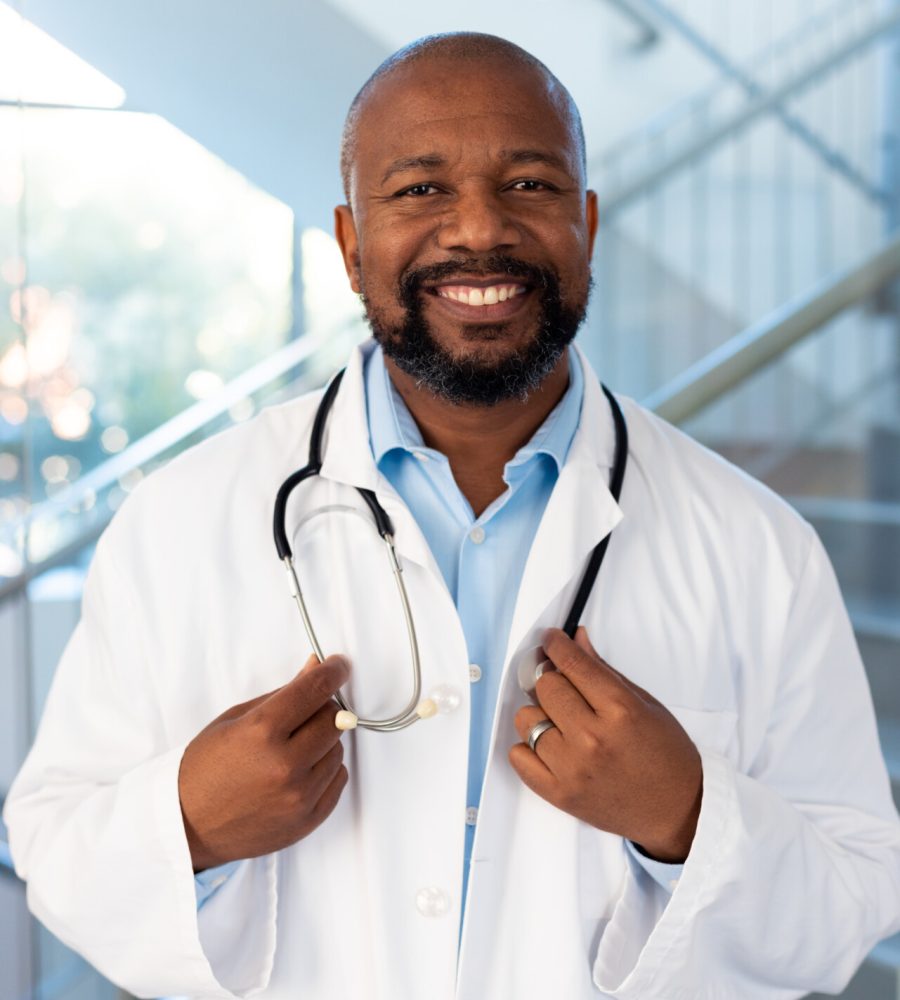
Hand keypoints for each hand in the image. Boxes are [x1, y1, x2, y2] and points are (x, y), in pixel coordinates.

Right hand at [178, 654, 349, 871]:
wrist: (187, 825)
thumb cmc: (204, 769)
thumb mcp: (235, 719)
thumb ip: (281, 693)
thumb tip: (314, 669)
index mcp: (262, 732)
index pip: (315, 689)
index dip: (333, 671)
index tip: (338, 665)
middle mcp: (284, 765)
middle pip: (334, 718)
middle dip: (324, 707)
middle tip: (306, 711)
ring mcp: (298, 796)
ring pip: (338, 749)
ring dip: (324, 741)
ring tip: (293, 748)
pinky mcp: (307, 820)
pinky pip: (338, 778)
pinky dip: (326, 768)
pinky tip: (301, 769)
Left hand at [510, 628, 702, 861]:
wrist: (678, 812)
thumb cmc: (667, 756)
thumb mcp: (645, 704)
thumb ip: (604, 671)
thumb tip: (576, 639)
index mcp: (620, 711)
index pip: (573, 663)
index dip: (556, 644)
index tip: (551, 640)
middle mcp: (593, 738)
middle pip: (545, 686)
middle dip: (552, 678)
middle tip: (563, 685)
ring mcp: (573, 768)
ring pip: (526, 718)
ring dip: (539, 714)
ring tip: (561, 722)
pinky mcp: (559, 794)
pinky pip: (518, 756)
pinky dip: (527, 746)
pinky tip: (550, 745)